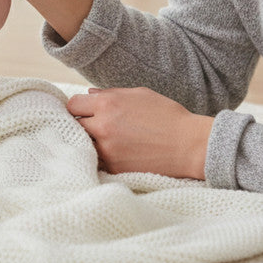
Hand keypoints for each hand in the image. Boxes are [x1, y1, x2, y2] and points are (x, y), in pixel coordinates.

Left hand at [67, 87, 213, 179]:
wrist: (190, 146)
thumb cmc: (167, 115)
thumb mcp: (138, 94)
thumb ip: (110, 93)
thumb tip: (89, 94)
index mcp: (107, 104)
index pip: (73, 105)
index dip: (79, 107)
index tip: (86, 110)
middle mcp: (103, 126)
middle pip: (75, 125)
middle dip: (83, 124)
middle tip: (95, 125)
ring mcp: (108, 150)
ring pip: (84, 145)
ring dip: (90, 142)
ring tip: (104, 140)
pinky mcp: (115, 168)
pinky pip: (97, 161)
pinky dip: (101, 157)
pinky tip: (113, 152)